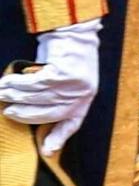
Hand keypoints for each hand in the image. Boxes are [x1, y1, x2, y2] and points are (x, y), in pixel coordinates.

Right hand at [1, 21, 99, 155]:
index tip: (46, 151)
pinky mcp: (64, 73)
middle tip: (7, 111)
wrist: (75, 33)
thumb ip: (53, 99)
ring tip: (1, 92)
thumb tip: (27, 113)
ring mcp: (74, 85)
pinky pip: (34, 83)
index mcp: (84, 102)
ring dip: (14, 95)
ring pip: (36, 97)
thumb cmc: (65, 60)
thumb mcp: (65, 82)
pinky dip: (17, 83)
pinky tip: (6, 81)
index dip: (58, 139)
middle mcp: (81, 96)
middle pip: (46, 113)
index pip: (71, 125)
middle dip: (23, 114)